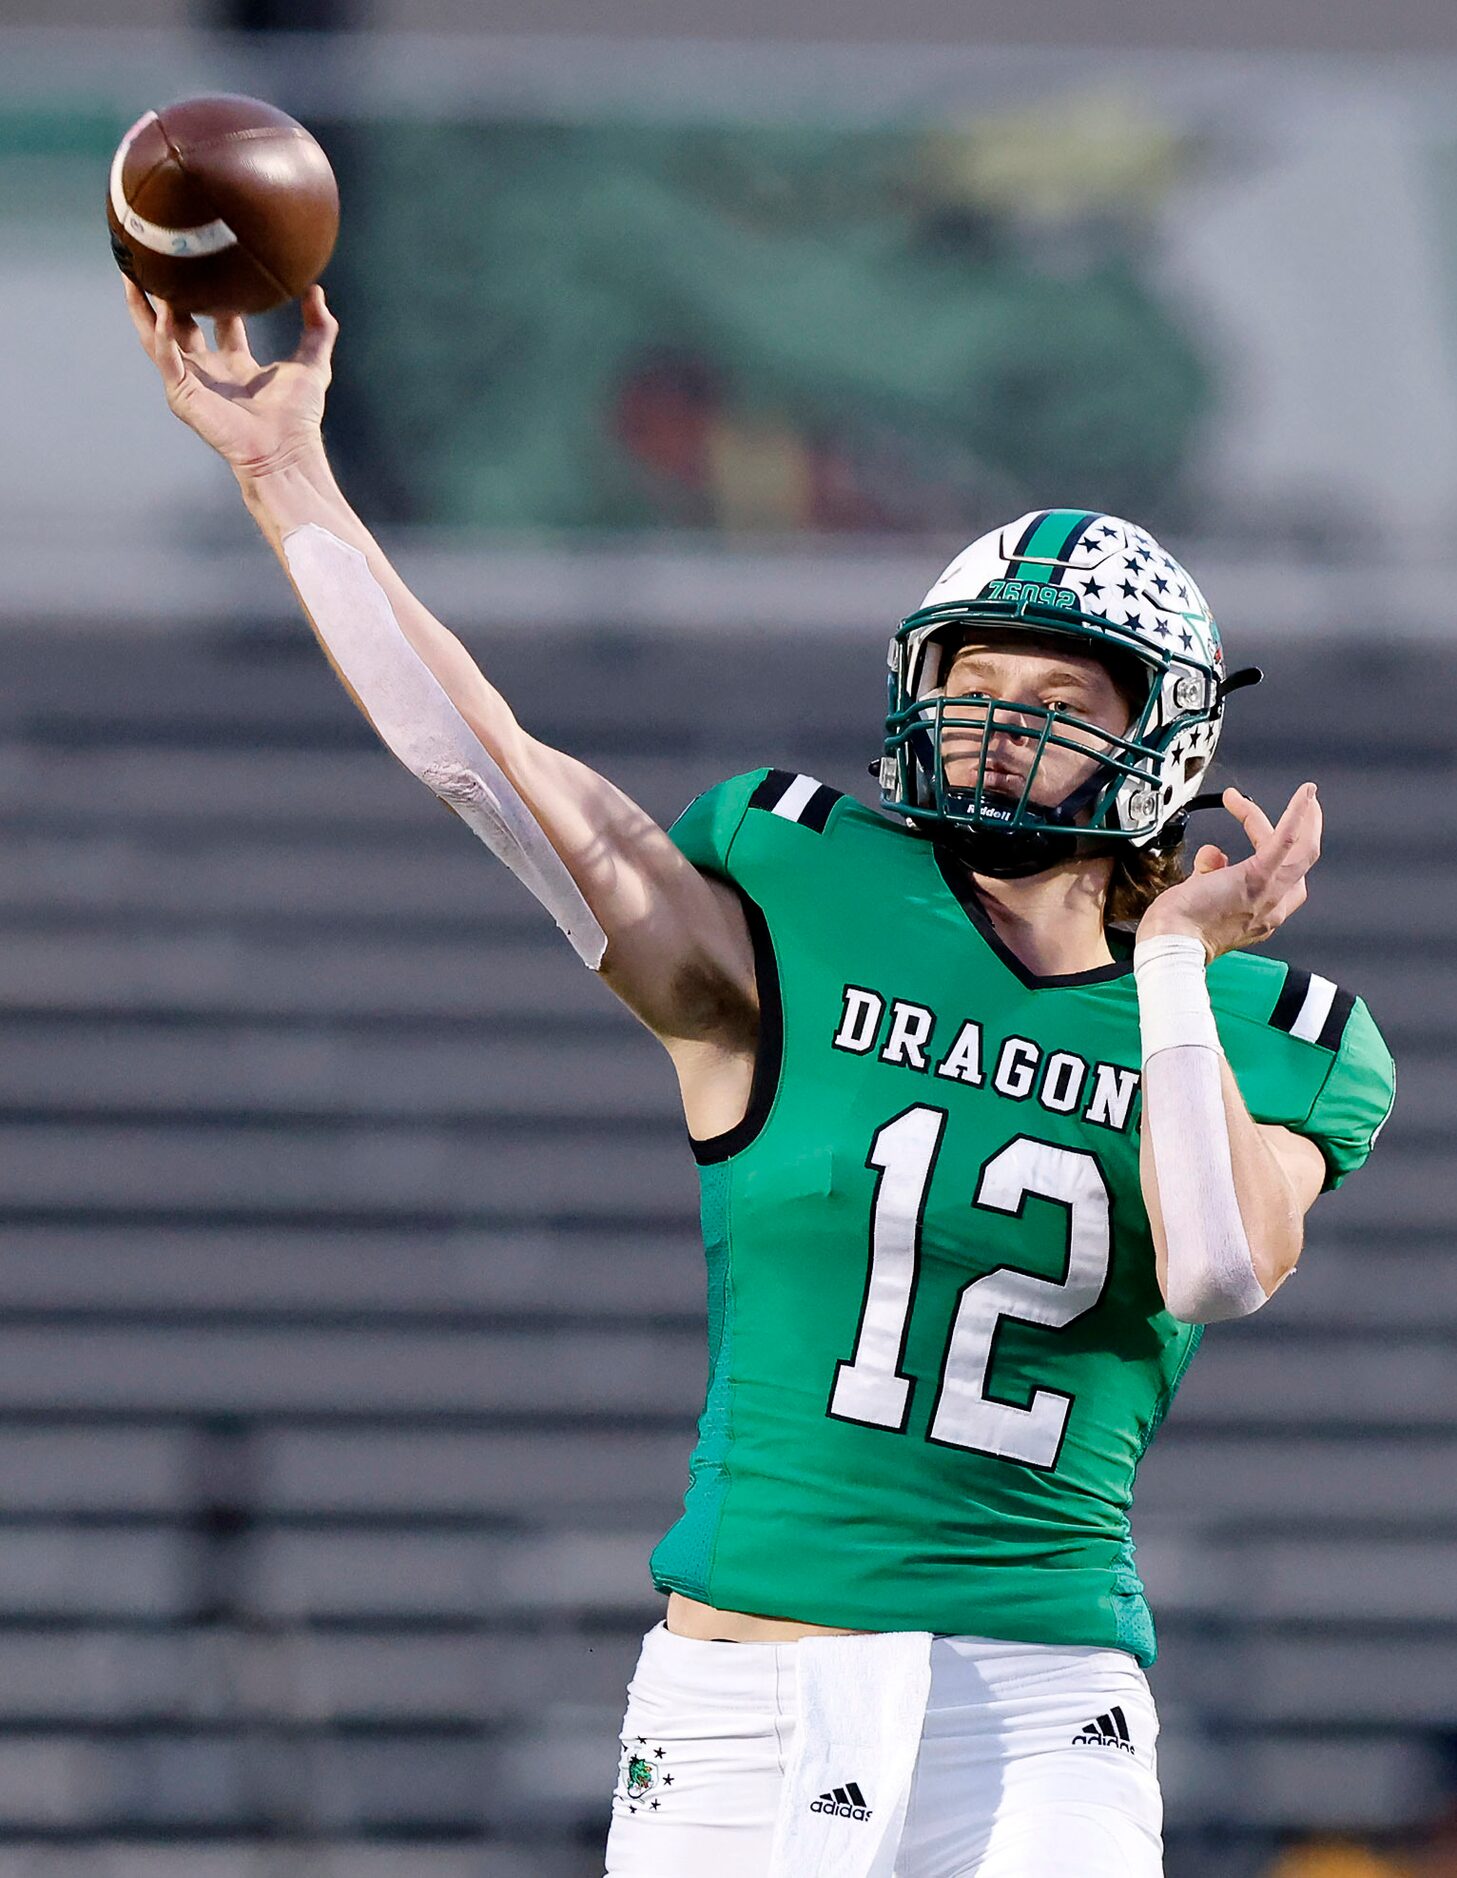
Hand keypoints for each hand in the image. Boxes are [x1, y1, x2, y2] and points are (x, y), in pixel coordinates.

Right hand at [123, 280, 337, 480]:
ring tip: (130, 273)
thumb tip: (316, 290)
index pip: (218, 321)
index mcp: (235, 365)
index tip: (208, 262)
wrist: (286, 451)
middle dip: (165, 294)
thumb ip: (318, 329)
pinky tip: (164, 309)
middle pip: (178, 325)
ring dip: (142, 307)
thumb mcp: (312, 363)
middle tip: (158, 259)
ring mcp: (193, 383)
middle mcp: (210, 372)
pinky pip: (167, 358)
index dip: (213, 293)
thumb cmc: (298, 418)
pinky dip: (163, 334)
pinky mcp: (183, 395)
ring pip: (157, 337)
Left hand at [1137, 783, 1321, 961]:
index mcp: (1262, 914)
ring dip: (1306, 819)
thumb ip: (1210, 874)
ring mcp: (1269, 893)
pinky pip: (1285, 841)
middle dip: (1300, 831)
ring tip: (1307, 796)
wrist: (1172, 943)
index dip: (1267, 847)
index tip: (1246, 824)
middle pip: (1296, 861)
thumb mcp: (1200, 896)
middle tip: (1299, 805)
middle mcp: (1274, 907)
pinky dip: (1297, 815)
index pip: (1278, 873)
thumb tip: (1214, 853)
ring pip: (1302, 850)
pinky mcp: (1257, 878)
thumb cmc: (1179, 929)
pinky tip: (1305, 794)